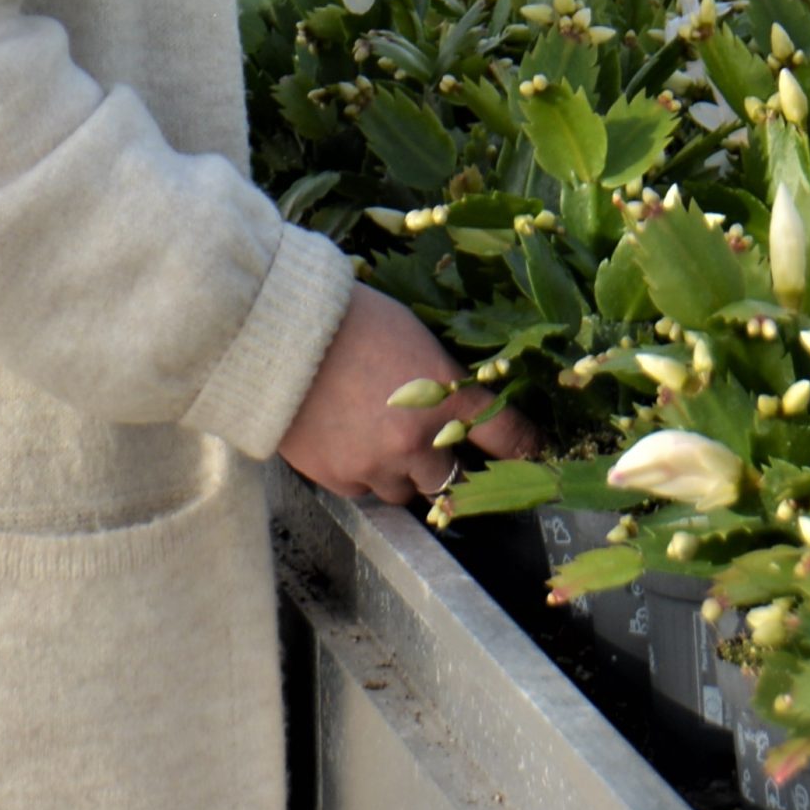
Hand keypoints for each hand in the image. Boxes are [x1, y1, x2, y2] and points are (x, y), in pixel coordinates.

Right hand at [276, 283, 538, 505]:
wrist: (277, 335)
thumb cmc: (349, 318)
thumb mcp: (411, 333)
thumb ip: (438, 376)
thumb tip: (453, 397)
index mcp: (446, 396)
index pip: (506, 435)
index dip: (525, 447)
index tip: (531, 452)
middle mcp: (420, 441)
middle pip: (455, 479)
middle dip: (448, 464)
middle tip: (430, 442)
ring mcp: (379, 465)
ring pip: (408, 491)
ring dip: (404, 472)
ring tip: (379, 438)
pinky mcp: (341, 479)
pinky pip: (366, 491)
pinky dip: (364, 473)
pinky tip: (348, 440)